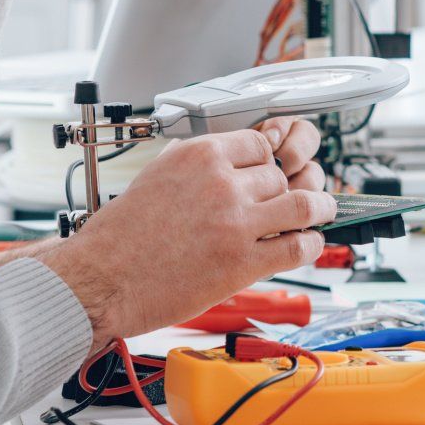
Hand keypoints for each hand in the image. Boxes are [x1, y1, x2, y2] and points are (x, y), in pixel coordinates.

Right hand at [37, 130, 336, 346]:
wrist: (100, 280)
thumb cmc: (117, 236)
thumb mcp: (155, 176)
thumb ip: (193, 167)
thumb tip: (219, 164)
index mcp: (198, 155)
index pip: (259, 144)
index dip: (268, 160)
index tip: (272, 171)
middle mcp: (221, 182)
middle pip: (280, 174)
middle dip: (285, 189)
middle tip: (287, 200)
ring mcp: (235, 221)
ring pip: (302, 204)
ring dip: (319, 209)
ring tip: (324, 212)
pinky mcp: (242, 261)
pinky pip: (296, 246)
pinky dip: (311, 244)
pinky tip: (309, 243)